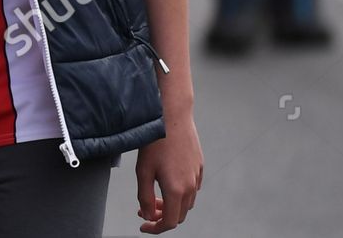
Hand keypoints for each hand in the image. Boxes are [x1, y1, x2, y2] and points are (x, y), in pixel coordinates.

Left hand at [135, 112, 202, 232]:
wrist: (172, 115)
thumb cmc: (155, 141)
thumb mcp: (142, 171)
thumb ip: (144, 198)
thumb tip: (148, 216)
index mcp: (176, 190)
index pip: (170, 222)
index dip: (155, 228)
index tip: (143, 226)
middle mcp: (190, 187)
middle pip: (179, 215)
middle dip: (162, 216)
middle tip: (145, 209)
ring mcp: (197, 176)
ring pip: (187, 202)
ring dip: (171, 204)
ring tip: (154, 194)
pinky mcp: (199, 166)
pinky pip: (192, 187)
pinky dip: (179, 192)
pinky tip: (167, 181)